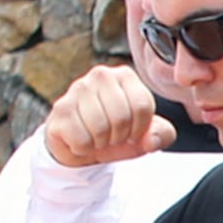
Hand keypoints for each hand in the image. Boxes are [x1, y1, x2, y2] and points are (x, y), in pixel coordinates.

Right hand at [41, 62, 177, 168]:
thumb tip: (150, 140)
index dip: (139, 129)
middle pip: (122, 117)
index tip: (131, 132)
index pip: (142, 105)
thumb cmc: (116, 134)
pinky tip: (81, 138)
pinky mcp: (61, 108)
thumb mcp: (145, 135)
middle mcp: (101, 75)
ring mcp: (78, 89)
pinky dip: (84, 148)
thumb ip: (162, 135)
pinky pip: (81, 139)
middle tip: (111, 136)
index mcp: (125, 76)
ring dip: (101, 142)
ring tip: (97, 137)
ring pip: (100, 128)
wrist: (80, 144)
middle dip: (119, 136)